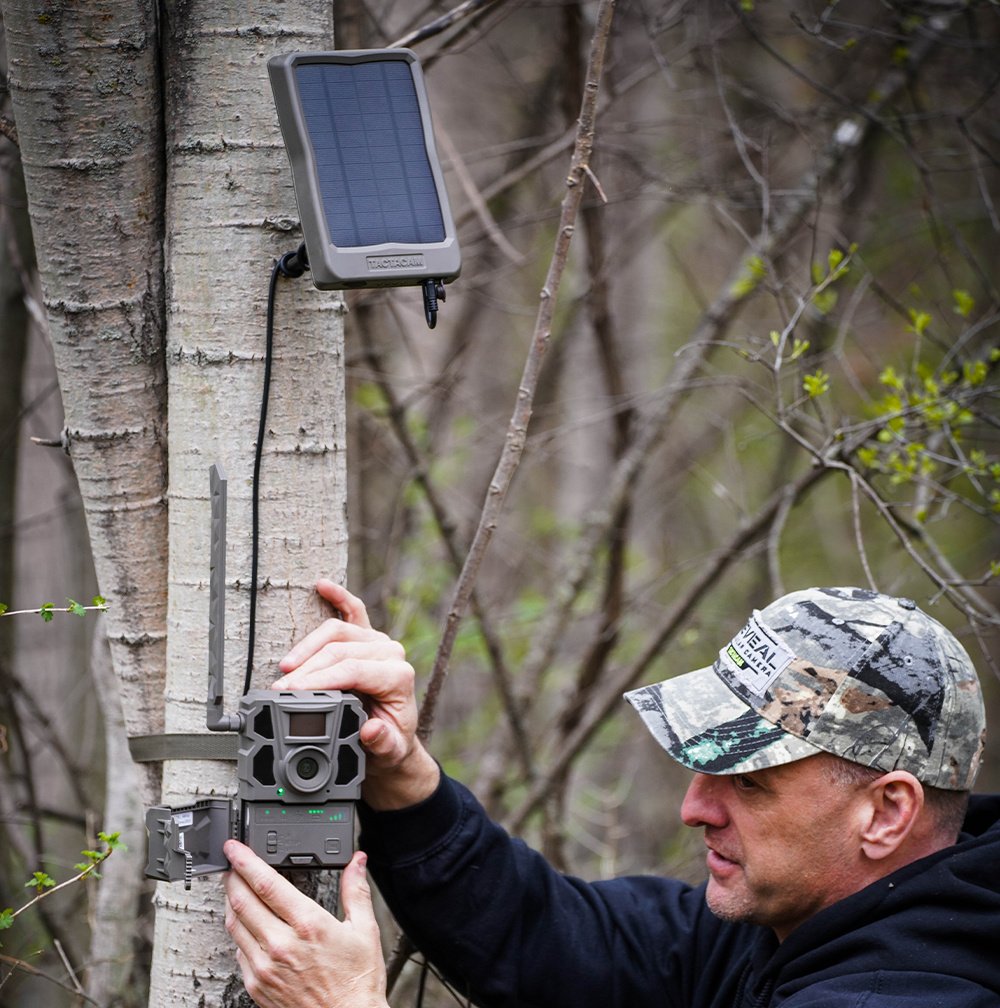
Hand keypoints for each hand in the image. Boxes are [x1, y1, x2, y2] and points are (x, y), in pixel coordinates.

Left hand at [224, 840, 387, 1007]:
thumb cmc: (357, 981)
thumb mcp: (364, 929)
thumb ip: (356, 890)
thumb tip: (357, 862)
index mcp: (307, 924)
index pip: (266, 884)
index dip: (246, 861)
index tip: (235, 848)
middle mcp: (280, 945)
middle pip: (242, 901)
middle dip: (232, 877)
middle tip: (230, 864)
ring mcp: (265, 967)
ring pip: (234, 926)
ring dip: (231, 903)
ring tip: (235, 889)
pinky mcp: (257, 986)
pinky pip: (238, 952)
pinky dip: (238, 933)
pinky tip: (247, 926)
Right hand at [275, 579, 438, 808]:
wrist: (393, 738)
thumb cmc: (390, 742)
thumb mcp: (389, 752)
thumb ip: (383, 742)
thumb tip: (372, 730)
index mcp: (399, 676)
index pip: (353, 669)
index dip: (320, 679)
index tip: (294, 692)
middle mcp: (390, 652)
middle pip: (340, 651)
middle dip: (306, 670)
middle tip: (281, 688)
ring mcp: (377, 641)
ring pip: (337, 632)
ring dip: (307, 647)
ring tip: (286, 667)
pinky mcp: (368, 636)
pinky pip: (353, 610)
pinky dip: (338, 596)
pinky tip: (323, 586)